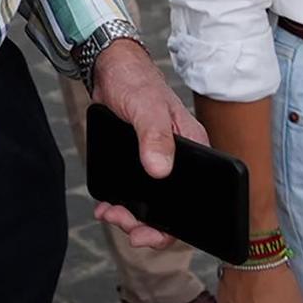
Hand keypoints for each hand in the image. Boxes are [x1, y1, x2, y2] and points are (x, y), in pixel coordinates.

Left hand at [87, 39, 207, 248]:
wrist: (110, 69)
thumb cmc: (135, 81)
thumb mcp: (147, 107)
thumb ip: (156, 136)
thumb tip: (160, 170)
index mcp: (195, 150)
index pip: (195, 199)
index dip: (175, 225)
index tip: (149, 233)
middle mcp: (179, 161)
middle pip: (173, 209)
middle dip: (147, 226)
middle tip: (124, 225)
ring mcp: (158, 163)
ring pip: (152, 205)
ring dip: (131, 217)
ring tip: (111, 214)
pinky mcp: (139, 163)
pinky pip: (135, 193)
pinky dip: (121, 205)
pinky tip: (107, 206)